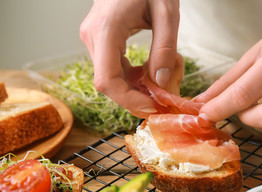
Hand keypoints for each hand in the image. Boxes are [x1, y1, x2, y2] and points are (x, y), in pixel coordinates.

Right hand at [80, 0, 179, 117]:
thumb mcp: (166, 13)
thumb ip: (164, 49)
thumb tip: (161, 84)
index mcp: (106, 30)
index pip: (107, 81)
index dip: (128, 100)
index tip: (153, 106)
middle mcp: (93, 38)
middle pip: (108, 84)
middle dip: (136, 97)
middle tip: (163, 98)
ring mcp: (94, 39)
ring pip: (111, 79)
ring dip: (136, 88)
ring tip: (161, 81)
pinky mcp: (101, 41)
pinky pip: (114, 69)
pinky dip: (132, 77)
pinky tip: (149, 72)